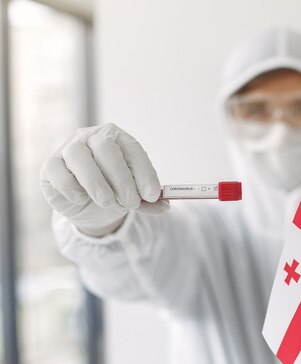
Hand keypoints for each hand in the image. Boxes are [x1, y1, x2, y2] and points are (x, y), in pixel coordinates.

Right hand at [40, 123, 168, 236]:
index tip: (153, 195)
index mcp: (118, 138)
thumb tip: (165, 205)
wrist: (88, 204)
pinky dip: (72, 188)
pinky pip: (57, 171)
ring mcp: (68, 148)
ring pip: (79, 157)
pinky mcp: (50, 166)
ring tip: (108, 202)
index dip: (144, 173)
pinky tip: (82, 199)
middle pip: (106, 148)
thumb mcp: (135, 196)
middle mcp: (91, 137)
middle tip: (131, 203)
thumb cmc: (116, 191)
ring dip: (97, 184)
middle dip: (121, 179)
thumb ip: (149, 200)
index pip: (133, 150)